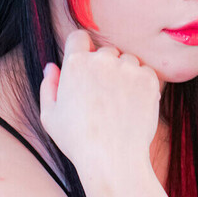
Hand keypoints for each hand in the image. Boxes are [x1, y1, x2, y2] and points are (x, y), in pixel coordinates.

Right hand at [39, 29, 161, 180]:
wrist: (113, 159)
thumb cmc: (79, 142)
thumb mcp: (51, 117)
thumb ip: (49, 87)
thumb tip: (52, 67)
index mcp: (75, 64)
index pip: (79, 37)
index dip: (82, 49)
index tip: (87, 65)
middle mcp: (102, 60)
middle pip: (106, 51)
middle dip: (106, 67)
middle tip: (104, 96)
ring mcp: (127, 68)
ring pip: (128, 61)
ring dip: (125, 75)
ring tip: (119, 105)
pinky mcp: (148, 79)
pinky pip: (145, 73)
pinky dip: (142, 85)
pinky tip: (133, 107)